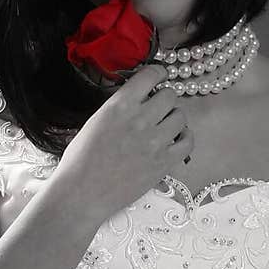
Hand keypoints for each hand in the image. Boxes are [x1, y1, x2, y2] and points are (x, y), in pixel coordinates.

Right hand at [57, 64, 194, 220]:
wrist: (82, 194)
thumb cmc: (81, 161)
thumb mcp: (96, 121)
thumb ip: (119, 107)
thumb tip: (138, 100)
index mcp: (120, 105)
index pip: (151, 75)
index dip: (158, 74)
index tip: (159, 78)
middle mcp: (140, 119)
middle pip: (169, 95)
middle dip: (164, 100)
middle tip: (157, 110)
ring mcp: (155, 142)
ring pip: (181, 116)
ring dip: (174, 119)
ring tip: (164, 127)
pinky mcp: (164, 163)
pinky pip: (188, 142)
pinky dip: (184, 138)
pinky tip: (175, 141)